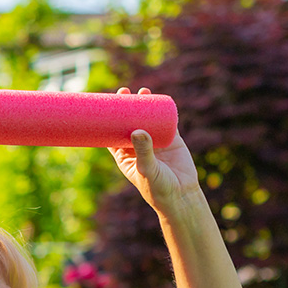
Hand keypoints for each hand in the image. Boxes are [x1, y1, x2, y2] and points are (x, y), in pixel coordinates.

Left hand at [109, 87, 202, 211]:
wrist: (182, 195)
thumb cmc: (157, 188)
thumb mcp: (146, 169)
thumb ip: (142, 151)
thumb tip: (137, 130)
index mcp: (125, 155)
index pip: (112, 135)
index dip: (107, 120)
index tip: (105, 105)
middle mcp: (138, 147)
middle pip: (128, 123)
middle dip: (126, 107)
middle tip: (123, 92)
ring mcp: (155, 142)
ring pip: (147, 119)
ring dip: (144, 105)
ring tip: (142, 91)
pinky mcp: (171, 140)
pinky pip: (166, 121)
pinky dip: (163, 110)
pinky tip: (160, 98)